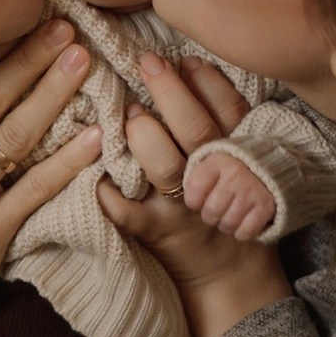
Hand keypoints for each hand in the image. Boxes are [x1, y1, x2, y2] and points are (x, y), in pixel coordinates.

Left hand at [100, 54, 292, 336]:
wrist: (232, 278)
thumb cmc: (232, 208)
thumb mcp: (243, 166)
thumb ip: (224, 124)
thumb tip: (188, 65)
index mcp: (239, 159)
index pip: (230, 113)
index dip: (209, 83)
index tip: (187, 57)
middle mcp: (213, 180)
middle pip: (198, 132)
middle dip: (172, 94)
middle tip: (148, 62)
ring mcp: (182, 209)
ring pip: (166, 168)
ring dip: (145, 136)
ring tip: (128, 111)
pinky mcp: (155, 233)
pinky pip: (127, 212)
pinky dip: (108, 191)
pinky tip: (92, 170)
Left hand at [184, 151, 274, 241]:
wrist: (273, 165)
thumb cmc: (234, 169)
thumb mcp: (214, 164)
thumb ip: (197, 177)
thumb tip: (184, 200)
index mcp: (218, 162)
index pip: (193, 191)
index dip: (194, 201)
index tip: (201, 199)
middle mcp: (235, 175)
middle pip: (210, 212)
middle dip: (211, 216)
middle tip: (219, 208)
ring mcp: (252, 191)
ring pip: (227, 224)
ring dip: (227, 224)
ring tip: (232, 213)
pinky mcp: (266, 206)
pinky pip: (245, 232)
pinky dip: (243, 232)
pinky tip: (245, 220)